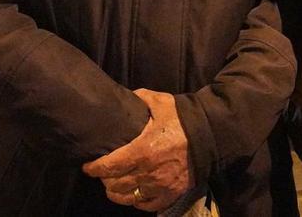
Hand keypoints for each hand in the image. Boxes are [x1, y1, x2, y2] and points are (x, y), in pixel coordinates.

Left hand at [82, 89, 193, 211]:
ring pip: (129, 198)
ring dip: (117, 193)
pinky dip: (138, 201)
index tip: (88, 166)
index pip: (108, 166)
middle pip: (115, 185)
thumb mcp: (162, 103)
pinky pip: (148, 204)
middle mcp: (148, 172)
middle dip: (104, 180)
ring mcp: (160, 185)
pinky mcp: (172, 193)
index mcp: (142, 150)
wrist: (212, 135)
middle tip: (102, 174)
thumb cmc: (184, 119)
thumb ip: (141, 99)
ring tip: (113, 187)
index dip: (94, 169)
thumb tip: (127, 96)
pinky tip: (134, 195)